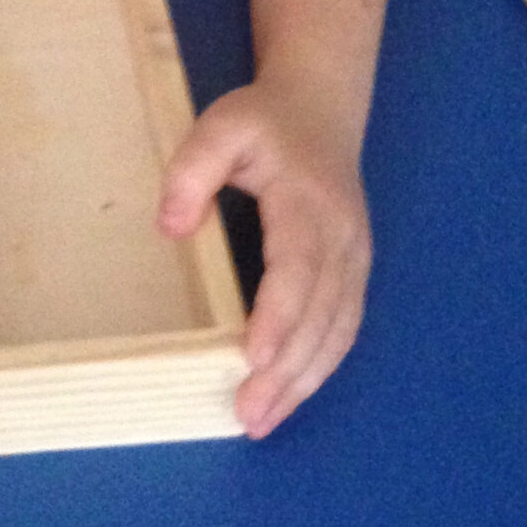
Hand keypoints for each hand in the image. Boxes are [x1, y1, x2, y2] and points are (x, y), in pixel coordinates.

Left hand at [157, 78, 371, 438]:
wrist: (321, 108)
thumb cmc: (264, 120)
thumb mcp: (220, 127)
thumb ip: (193, 171)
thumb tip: (171, 228)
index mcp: (309, 204)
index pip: (297, 268)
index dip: (279, 316)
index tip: (255, 359)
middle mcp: (342, 239)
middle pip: (321, 315)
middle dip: (287, 371)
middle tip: (249, 415)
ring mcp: (355, 258)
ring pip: (337, 331)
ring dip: (305, 381)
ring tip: (264, 419)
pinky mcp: (354, 272)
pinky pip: (343, 327)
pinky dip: (319, 366)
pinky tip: (291, 393)